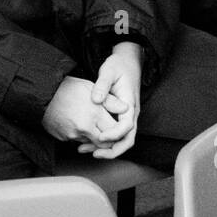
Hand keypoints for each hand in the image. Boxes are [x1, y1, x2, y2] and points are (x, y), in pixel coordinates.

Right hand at [42, 76, 126, 148]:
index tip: (116, 127)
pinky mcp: (64, 138)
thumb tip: (126, 108)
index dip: (117, 131)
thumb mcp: (90, 88)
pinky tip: (76, 123)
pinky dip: (80, 136)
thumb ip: (110, 100)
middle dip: (107, 140)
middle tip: (107, 133)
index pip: (114, 131)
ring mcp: (73, 134)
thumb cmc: (67, 88)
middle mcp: (85, 126)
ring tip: (89, 123)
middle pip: (104, 143)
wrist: (42, 94)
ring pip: (91, 143)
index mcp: (94, 112)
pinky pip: (77, 141)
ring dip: (93, 138)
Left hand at [78, 43, 141, 158]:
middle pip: (128, 140)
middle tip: (94, 154)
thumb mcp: (109, 71)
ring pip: (122, 140)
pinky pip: (116, 135)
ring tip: (85, 150)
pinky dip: (105, 142)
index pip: (127, 125)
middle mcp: (131, 113)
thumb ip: (102, 85)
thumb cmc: (118, 66)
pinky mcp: (120, 117)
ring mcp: (127, 116)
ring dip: (107, 149)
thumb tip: (95, 100)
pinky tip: (88, 141)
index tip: (100, 137)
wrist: (127, 62)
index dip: (114, 134)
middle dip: (112, 151)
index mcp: (130, 104)